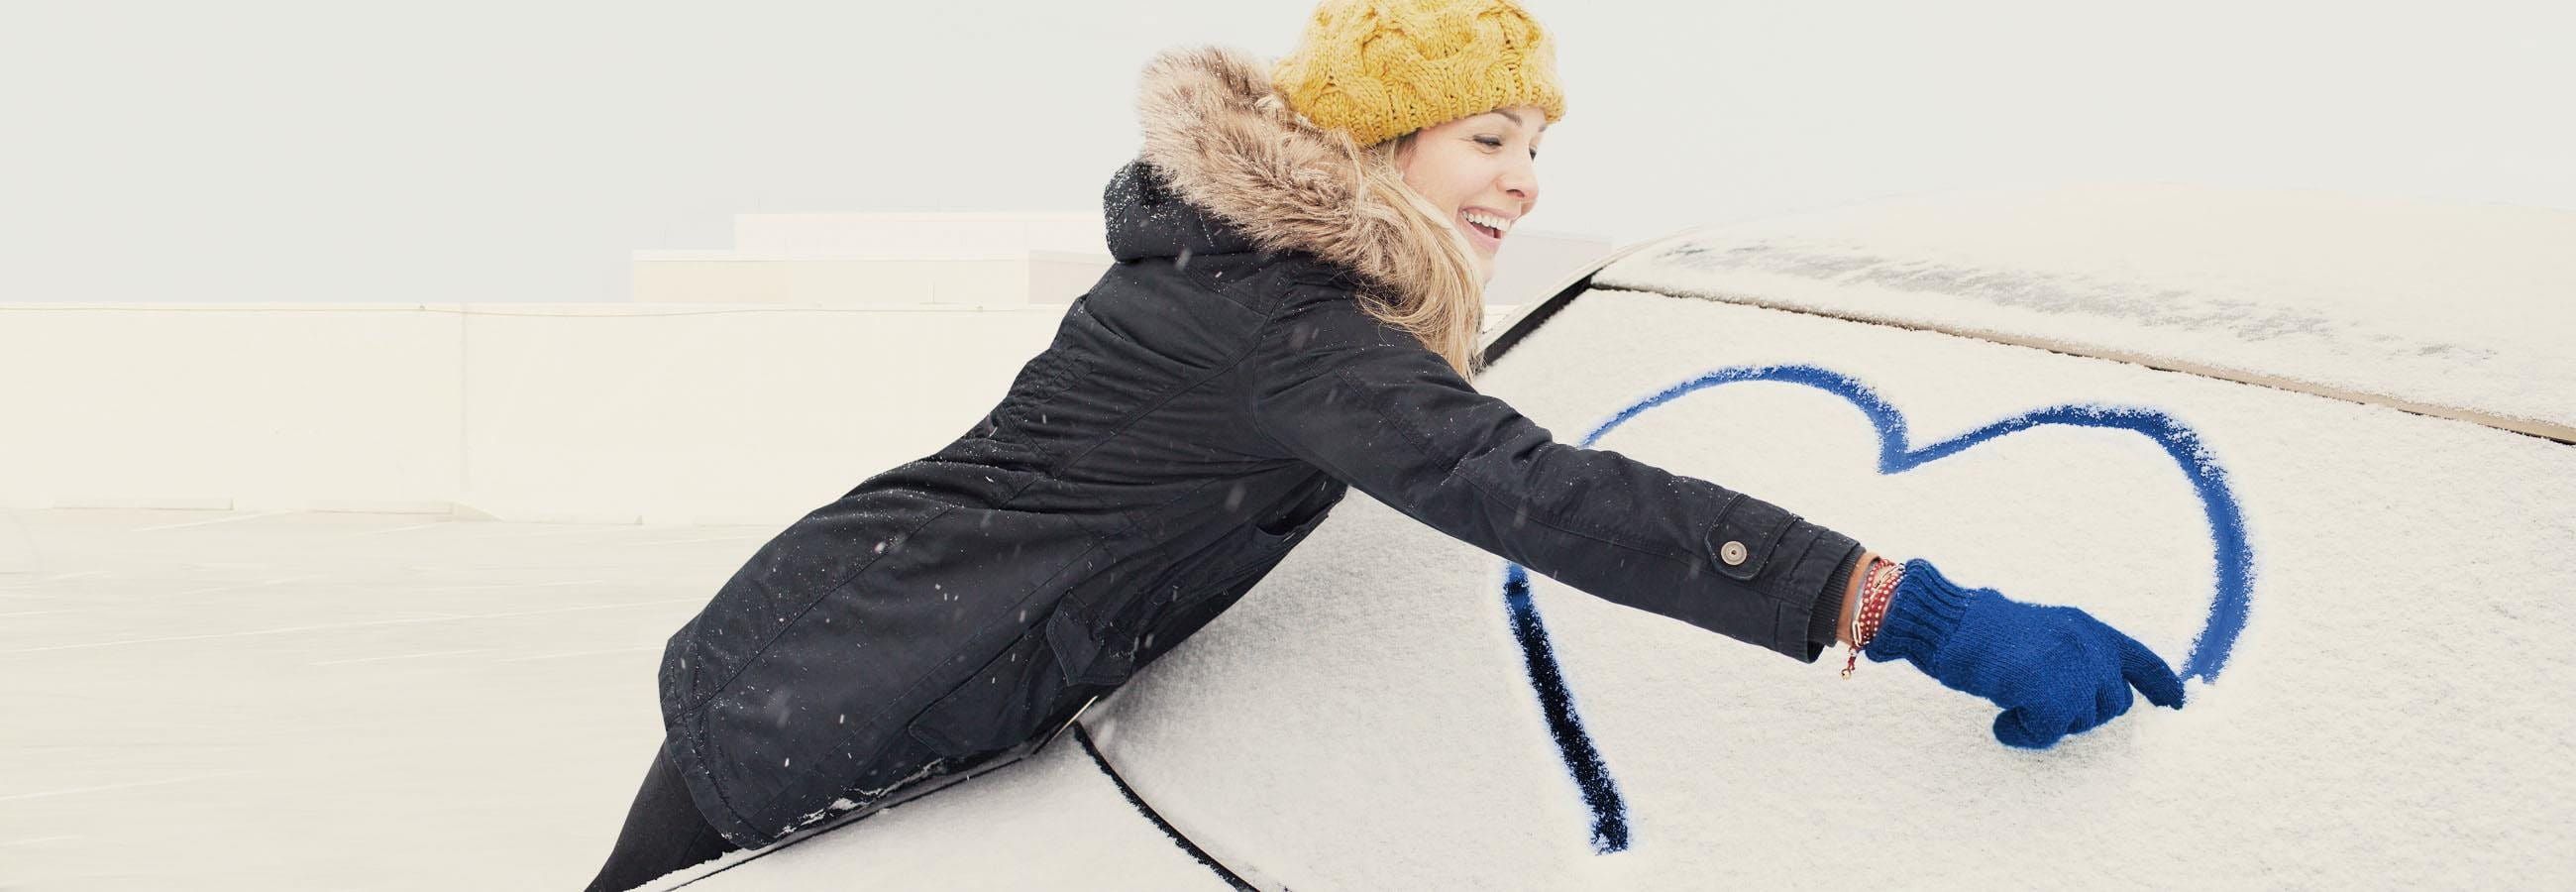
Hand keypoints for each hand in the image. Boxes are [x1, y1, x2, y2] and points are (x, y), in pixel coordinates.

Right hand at [1866, 559, 2185, 748]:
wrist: (1949, 624)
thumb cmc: (1983, 632)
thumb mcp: (2044, 633)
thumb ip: (2075, 657)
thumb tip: (2097, 698)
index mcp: (2089, 628)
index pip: (2142, 659)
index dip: (2163, 685)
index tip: (2178, 705)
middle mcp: (2090, 645)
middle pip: (2112, 706)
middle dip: (2079, 713)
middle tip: (2035, 701)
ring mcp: (2073, 668)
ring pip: (2081, 722)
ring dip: (2047, 723)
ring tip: (2012, 702)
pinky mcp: (2050, 692)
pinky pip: (2048, 735)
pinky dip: (2022, 734)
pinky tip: (2001, 719)